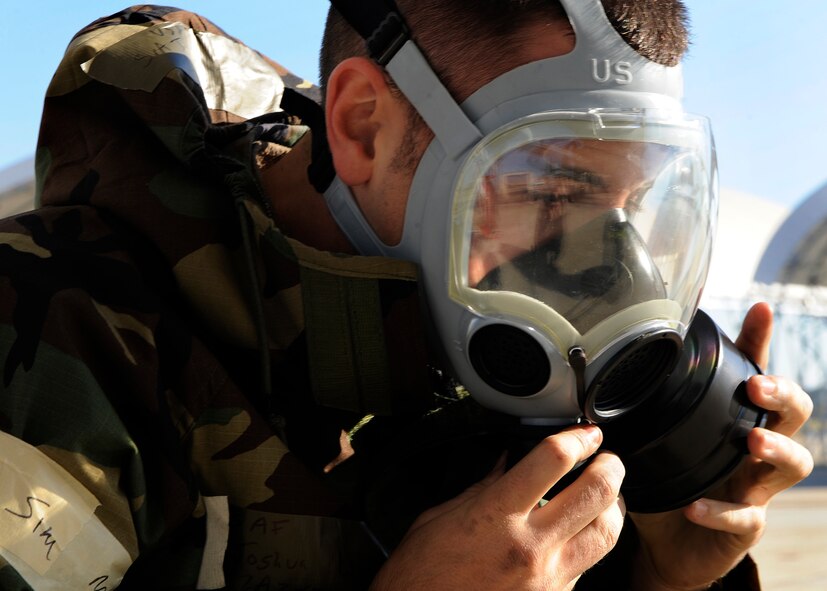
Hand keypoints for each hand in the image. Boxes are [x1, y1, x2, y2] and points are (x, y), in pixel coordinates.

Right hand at [370, 425, 624, 590]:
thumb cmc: (420, 576)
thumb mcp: (439, 518)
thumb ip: (481, 488)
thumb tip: (507, 464)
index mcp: (495, 516)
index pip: (553, 460)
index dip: (577, 438)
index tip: (585, 433)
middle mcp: (529, 547)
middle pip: (597, 494)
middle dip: (610, 467)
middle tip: (606, 458)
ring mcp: (548, 579)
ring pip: (607, 534)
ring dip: (613, 508)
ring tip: (605, 495)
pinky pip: (587, 568)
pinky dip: (589, 545)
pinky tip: (576, 535)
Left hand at [629, 302, 814, 590]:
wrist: (664, 543)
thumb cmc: (665, 480)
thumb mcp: (653, 436)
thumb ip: (643, 406)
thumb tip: (608, 362)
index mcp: (731, 419)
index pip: (754, 372)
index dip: (760, 341)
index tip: (758, 310)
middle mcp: (753, 449)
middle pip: (794, 414)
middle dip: (783, 394)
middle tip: (757, 386)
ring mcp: (755, 487)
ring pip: (793, 464)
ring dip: (775, 448)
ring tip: (751, 440)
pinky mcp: (745, 527)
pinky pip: (744, 518)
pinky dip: (721, 511)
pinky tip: (697, 507)